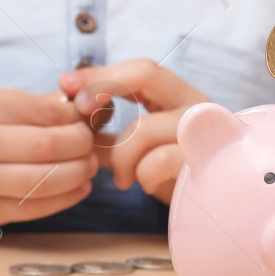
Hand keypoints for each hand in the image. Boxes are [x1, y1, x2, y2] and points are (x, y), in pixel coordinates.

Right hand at [0, 84, 97, 232]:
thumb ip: (35, 104)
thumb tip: (88, 105)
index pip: (47, 111)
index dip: (79, 117)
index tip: (91, 119)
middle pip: (50, 146)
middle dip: (83, 145)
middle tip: (94, 144)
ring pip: (45, 181)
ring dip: (78, 174)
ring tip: (88, 166)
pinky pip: (34, 208)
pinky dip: (65, 199)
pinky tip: (78, 187)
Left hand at [60, 59, 208, 203]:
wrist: (213, 206)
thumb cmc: (172, 174)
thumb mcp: (133, 149)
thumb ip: (103, 135)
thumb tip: (62, 125)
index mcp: (178, 96)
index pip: (140, 69)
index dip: (100, 73)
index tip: (65, 83)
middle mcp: (196, 104)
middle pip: (146, 73)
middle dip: (103, 85)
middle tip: (79, 109)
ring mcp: (203, 130)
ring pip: (142, 127)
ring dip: (120, 156)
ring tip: (121, 178)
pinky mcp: (206, 161)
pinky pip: (157, 162)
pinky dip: (142, 176)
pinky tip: (145, 185)